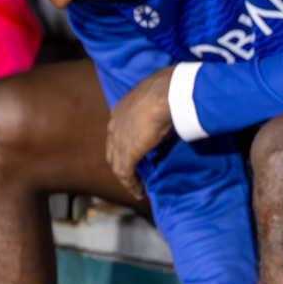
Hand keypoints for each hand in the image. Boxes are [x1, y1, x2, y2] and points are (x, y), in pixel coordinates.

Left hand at [105, 67, 175, 201]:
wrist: (165, 94)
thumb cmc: (167, 91)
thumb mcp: (159, 100)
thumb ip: (159, 111)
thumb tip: (169, 118)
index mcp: (120, 110)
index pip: (118, 134)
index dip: (125, 147)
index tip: (137, 157)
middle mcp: (114, 125)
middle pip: (113, 151)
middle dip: (122, 164)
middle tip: (134, 175)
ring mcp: (118, 139)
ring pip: (117, 165)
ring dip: (127, 179)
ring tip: (137, 189)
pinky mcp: (126, 152)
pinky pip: (125, 174)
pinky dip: (131, 185)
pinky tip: (139, 192)